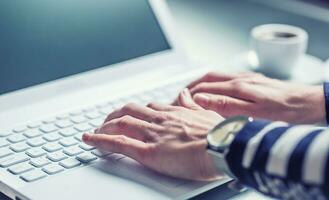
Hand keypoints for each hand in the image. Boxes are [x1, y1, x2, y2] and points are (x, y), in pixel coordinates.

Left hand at [83, 90, 223, 180]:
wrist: (225, 145)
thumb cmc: (221, 133)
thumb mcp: (207, 113)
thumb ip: (192, 104)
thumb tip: (185, 93)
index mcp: (174, 112)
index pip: (149, 107)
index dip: (136, 111)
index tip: (130, 114)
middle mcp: (160, 120)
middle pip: (130, 111)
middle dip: (116, 115)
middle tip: (107, 121)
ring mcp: (152, 134)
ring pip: (121, 124)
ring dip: (105, 126)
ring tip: (96, 131)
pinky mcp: (149, 152)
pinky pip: (119, 143)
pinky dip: (101, 140)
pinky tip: (90, 140)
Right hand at [181, 71, 324, 123]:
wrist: (310, 104)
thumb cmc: (286, 112)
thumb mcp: (254, 114)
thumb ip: (226, 105)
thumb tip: (200, 99)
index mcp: (238, 87)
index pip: (203, 89)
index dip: (187, 96)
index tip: (177, 104)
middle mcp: (240, 79)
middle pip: (206, 79)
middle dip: (189, 87)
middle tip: (178, 98)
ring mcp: (246, 79)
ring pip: (215, 76)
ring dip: (200, 83)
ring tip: (190, 93)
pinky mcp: (253, 81)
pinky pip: (226, 78)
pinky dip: (213, 83)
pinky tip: (213, 90)